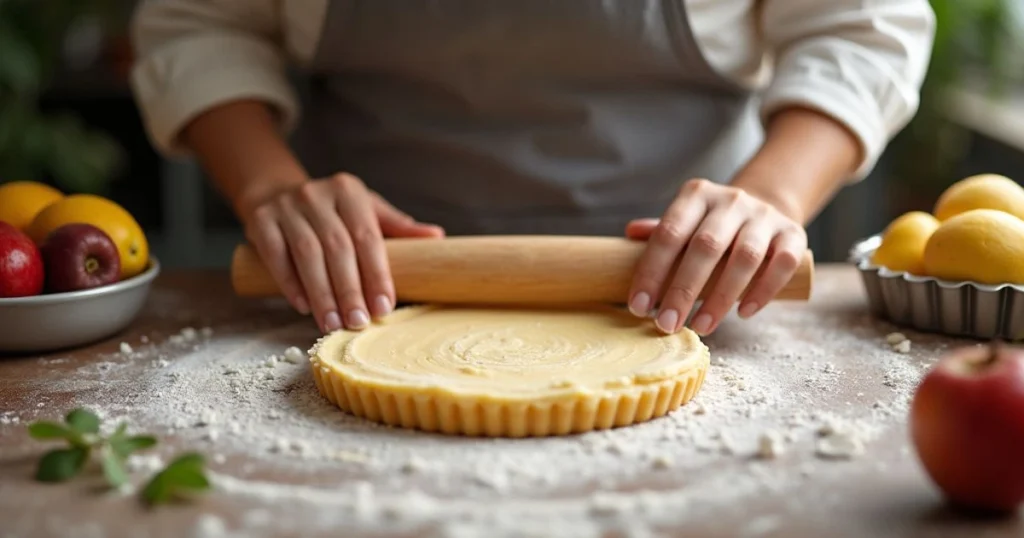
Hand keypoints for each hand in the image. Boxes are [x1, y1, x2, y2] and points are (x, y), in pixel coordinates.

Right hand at [238, 173, 443, 332]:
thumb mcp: (364, 210)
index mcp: (349, 191)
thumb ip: (397, 227)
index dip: (377, 274)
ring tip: (332, 323)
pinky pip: (275, 255)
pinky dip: (289, 283)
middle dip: (349, 290)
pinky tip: (303, 307)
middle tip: (358, 323)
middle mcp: (317, 194)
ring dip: (321, 293)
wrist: (276, 193)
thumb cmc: (332, 211)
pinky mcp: (260, 219)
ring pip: (306, 254)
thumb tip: (438, 237)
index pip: (368, 236)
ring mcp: (286, 206)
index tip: (384, 307)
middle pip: (337, 248)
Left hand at [625, 178, 805, 334]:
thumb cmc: (711, 226)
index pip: (669, 233)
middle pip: (705, 247)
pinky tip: (744, 313)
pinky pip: (782, 263)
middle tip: (666, 325)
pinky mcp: (794, 234)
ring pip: (745, 258)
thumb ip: (661, 231)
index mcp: (697, 195)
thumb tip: (629, 233)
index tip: (639, 307)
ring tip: (702, 326)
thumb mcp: (685, 222)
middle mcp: (732, 200)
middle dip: (683, 291)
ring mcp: (765, 216)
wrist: (764, 208)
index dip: (652, 272)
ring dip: (721, 298)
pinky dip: (763, 291)